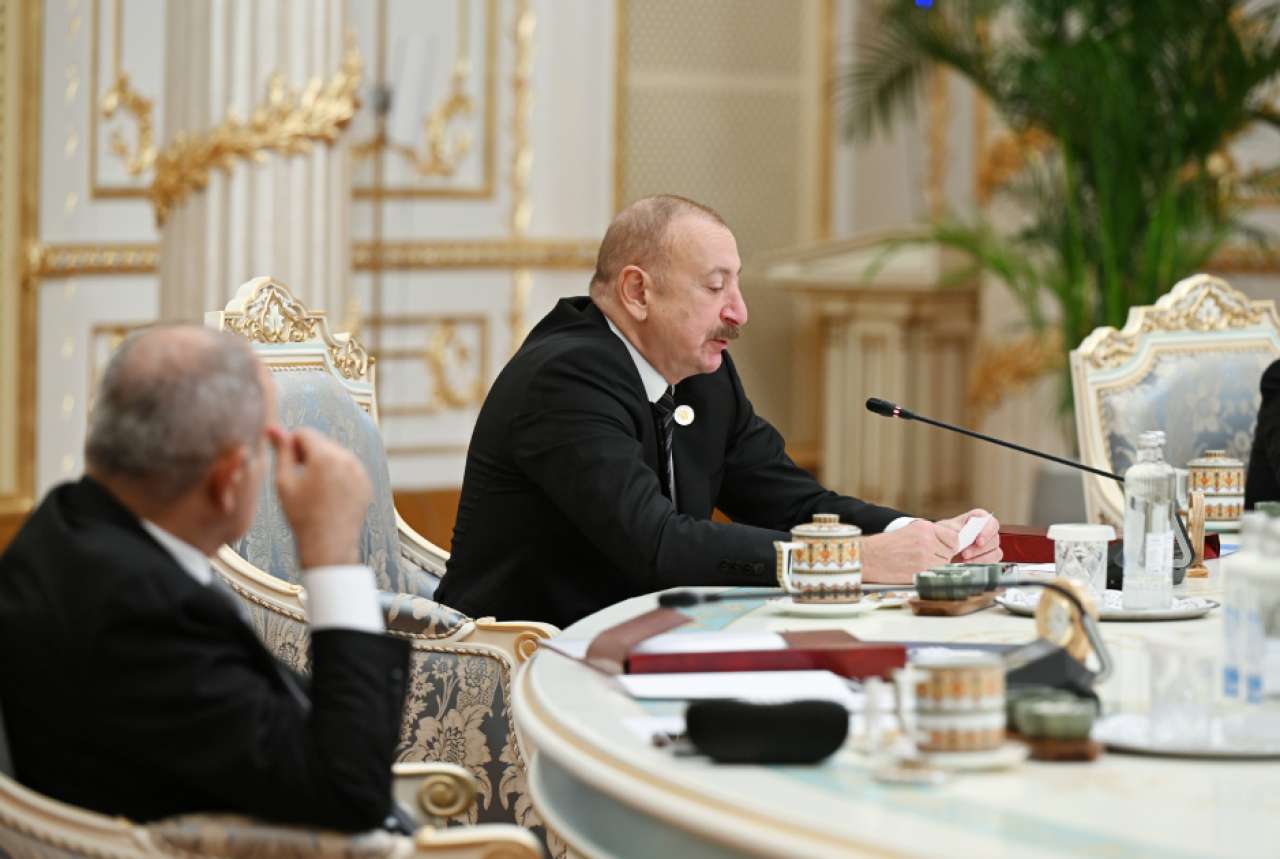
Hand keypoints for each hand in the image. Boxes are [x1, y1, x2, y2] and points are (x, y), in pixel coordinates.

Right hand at [268, 426, 371, 568]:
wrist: (328, 545)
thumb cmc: (302, 516)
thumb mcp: (284, 482)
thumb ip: (281, 451)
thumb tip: (274, 429)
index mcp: (325, 456)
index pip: (304, 433)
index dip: (291, 444)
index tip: (287, 462)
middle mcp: (347, 459)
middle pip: (321, 442)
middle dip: (308, 453)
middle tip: (298, 476)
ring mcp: (360, 471)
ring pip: (335, 454)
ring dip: (322, 463)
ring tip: (312, 488)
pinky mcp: (366, 482)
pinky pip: (348, 468)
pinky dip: (337, 474)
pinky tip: (327, 495)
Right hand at [861, 520, 958, 583]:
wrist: (868, 557)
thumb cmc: (886, 546)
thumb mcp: (909, 531)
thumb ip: (931, 535)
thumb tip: (952, 544)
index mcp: (925, 527)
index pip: (954, 538)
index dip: (950, 546)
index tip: (944, 550)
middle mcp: (927, 539)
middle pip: (950, 553)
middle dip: (942, 557)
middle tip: (925, 559)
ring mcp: (925, 555)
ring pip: (944, 565)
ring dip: (935, 567)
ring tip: (916, 564)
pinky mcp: (920, 570)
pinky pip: (935, 575)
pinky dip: (928, 575)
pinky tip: (914, 571)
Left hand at [934, 508, 1002, 562]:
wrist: (935, 555)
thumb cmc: (940, 538)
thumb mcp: (942, 532)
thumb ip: (953, 530)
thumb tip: (961, 533)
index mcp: (973, 520)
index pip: (987, 519)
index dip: (987, 529)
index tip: (978, 541)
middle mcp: (983, 532)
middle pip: (994, 537)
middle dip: (980, 548)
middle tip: (965, 554)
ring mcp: (987, 546)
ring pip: (996, 551)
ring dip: (981, 558)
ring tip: (964, 561)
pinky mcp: (987, 559)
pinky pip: (992, 562)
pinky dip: (981, 565)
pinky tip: (968, 566)